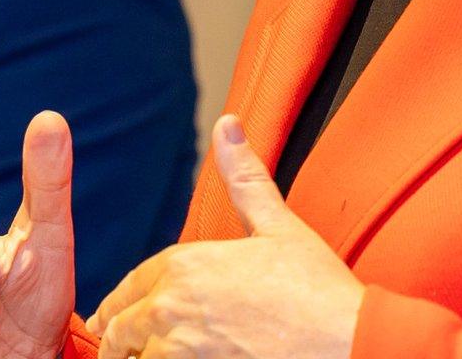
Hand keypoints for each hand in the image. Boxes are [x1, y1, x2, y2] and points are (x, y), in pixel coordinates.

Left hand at [88, 115, 364, 358]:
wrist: (349, 341)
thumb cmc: (319, 290)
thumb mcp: (280, 226)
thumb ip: (244, 179)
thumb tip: (227, 125)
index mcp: (185, 263)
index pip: (131, 286)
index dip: (121, 303)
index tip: (112, 317)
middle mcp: (172, 304)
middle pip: (120, 328)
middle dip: (119, 338)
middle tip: (119, 350)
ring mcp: (180, 348)